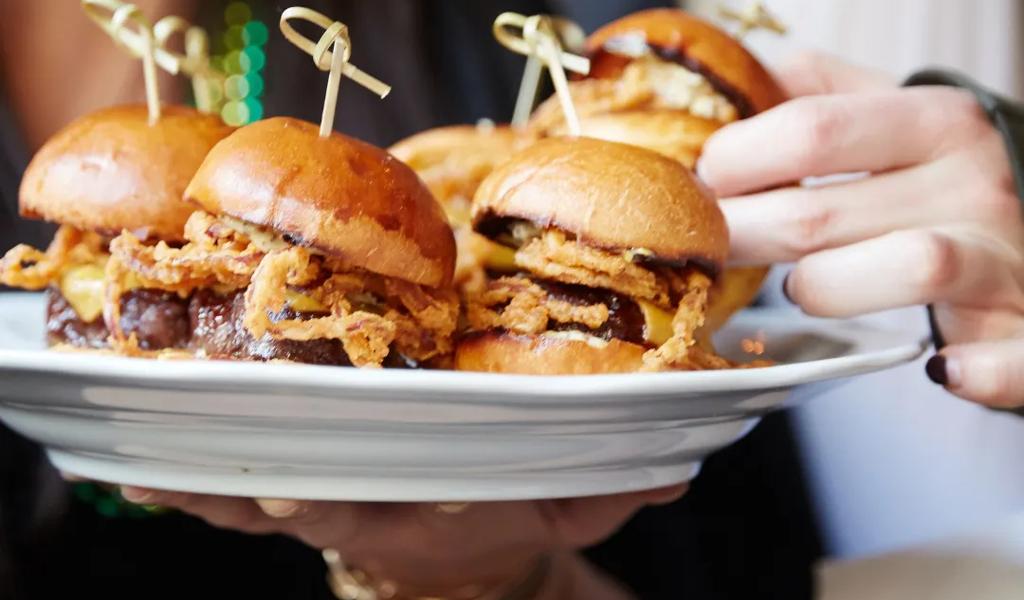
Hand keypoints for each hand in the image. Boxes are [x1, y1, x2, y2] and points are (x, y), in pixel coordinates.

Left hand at [120, 484, 684, 597]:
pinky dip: (179, 482)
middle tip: (169, 452)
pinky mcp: (296, 488)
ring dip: (186, 477)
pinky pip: (225, 490)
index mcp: (420, 510)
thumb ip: (612, 492)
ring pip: (238, 493)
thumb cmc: (510, 518)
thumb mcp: (567, 513)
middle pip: (282, 495)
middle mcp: (358, 505)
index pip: (366, 505)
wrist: (468, 553)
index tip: (282, 486)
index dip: (323, 498)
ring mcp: (319, 498)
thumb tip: (673, 472)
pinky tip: (130, 462)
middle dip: (229, 483)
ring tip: (127, 444)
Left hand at [698, 52, 1023, 407]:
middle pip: (820, 215)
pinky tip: (942, 368)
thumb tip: (732, 82)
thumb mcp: (887, 115)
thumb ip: (816, 92)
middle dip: (740, 234)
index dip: (735, 161)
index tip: (706, 182)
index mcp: (935, 122)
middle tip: (711, 244)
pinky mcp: (1021, 331)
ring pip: (908, 268)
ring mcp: (1002, 259)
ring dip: (824, 289)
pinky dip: (978, 370)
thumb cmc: (932, 181)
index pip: (811, 130)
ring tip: (799, 287)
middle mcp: (973, 184)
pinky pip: (1007, 357)